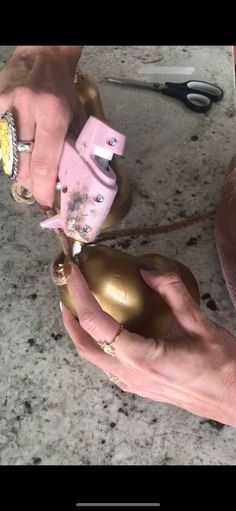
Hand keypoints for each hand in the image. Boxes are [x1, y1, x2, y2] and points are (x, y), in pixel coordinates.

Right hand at [0, 46, 85, 206]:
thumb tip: (71, 177)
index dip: (43, 187)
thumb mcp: (77, 116)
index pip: (45, 161)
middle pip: (23, 163)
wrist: (42, 56)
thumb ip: (75, 146)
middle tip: (40, 185)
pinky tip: (19, 148)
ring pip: (8, 155)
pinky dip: (9, 151)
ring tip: (32, 166)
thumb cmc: (63, 89)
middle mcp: (27, 108)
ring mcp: (7, 105)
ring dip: (20, 168)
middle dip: (32, 182)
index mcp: (53, 112)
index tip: (44, 201)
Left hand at [61, 262, 235, 426]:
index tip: (72, 273)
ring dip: (81, 332)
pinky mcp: (138, 386)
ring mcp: (132, 384)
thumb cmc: (221, 365)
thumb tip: (147, 270)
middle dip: (70, 318)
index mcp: (141, 358)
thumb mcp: (198, 322)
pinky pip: (107, 364)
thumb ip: (172, 291)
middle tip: (69, 290)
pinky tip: (108, 328)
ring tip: (82, 306)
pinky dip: (98, 343)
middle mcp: (130, 375)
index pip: (97, 324)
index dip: (80, 295)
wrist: (233, 398)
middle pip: (84, 346)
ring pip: (93, 358)